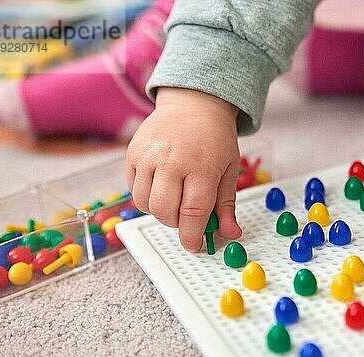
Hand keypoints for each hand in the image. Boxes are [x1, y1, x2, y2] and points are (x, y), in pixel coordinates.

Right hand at [127, 87, 242, 251]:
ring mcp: (148, 156)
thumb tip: (230, 233)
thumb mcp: (229, 170)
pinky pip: (133, 189)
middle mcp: (171, 160)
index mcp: (201, 166)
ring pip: (145, 204)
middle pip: (165, 212)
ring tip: (175, 197)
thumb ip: (227, 205)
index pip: (193, 213)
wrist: (194, 103)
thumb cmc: (214, 138)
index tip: (195, 245)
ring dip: (160, 211)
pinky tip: (162, 184)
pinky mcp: (133, 153)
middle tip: (187, 216)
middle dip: (177, 223)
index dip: (192, 236)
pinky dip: (147, 196)